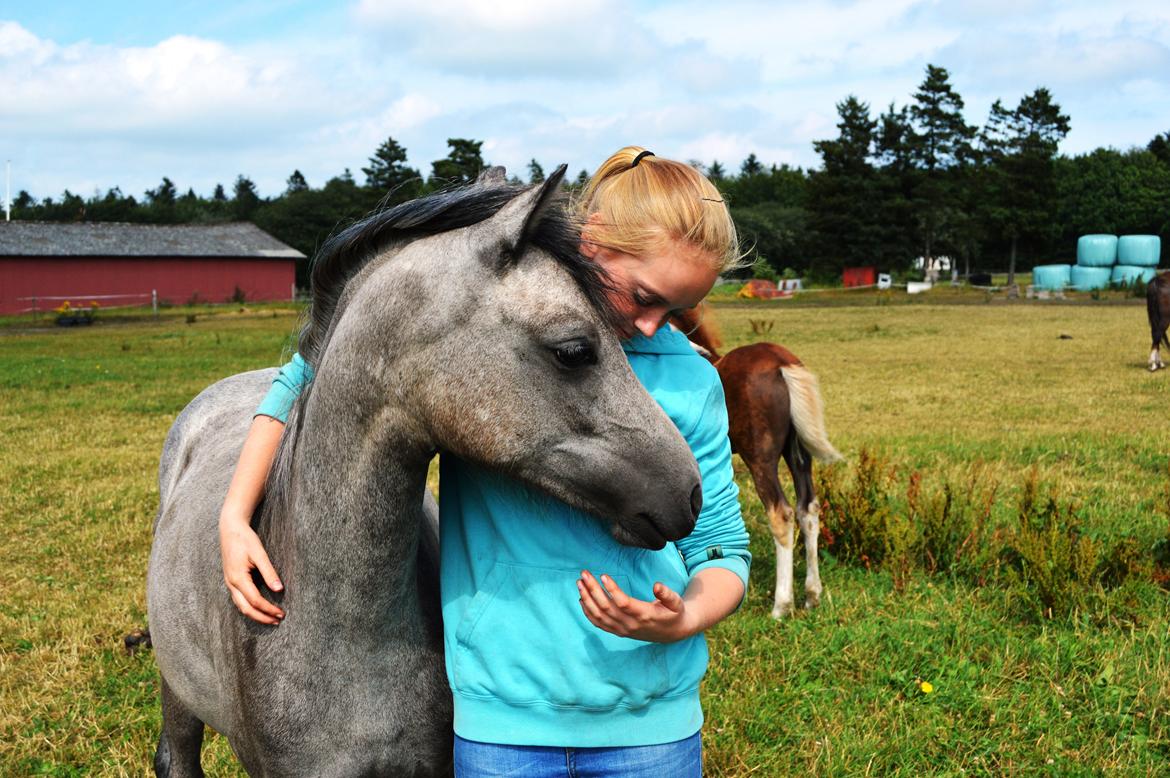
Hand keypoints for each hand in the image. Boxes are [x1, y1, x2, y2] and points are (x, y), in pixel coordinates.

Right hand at [220, 513, 283, 624]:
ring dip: (256, 614)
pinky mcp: (231, 581)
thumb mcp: (259, 554)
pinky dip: (249, 607)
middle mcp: (231, 584)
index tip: (282, 613)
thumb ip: (269, 572)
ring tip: (271, 618)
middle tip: (278, 620)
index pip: (255, 601)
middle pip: (246, 609)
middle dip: (262, 617)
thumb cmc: (245, 539)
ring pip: (241, 606)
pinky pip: (239, 600)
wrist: (230, 529)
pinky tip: (259, 608)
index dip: (269, 609)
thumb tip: (279, 589)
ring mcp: (229, 583)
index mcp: (238, 578)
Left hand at [576, 570, 698, 642]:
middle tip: (584, 574)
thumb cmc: (674, 613)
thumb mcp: (676, 602)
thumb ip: (667, 594)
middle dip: (593, 590)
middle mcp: (631, 624)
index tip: (603, 575)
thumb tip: (656, 585)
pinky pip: (599, 624)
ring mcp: (623, 630)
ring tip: (580, 583)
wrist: (673, 632)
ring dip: (587, 599)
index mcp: (644, 615)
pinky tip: (582, 599)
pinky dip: (588, 612)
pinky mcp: (619, 632)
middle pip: (606, 608)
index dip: (612, 590)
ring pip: (599, 616)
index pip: (623, 603)